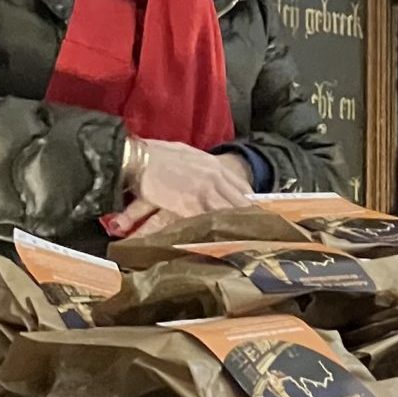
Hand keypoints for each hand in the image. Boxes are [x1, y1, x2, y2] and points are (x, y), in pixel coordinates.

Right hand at [103, 139, 253, 236]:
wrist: (138, 158)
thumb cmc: (155, 154)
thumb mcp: (184, 153)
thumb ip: (198, 164)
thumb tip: (201, 169)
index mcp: (213, 165)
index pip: (241, 186)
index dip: (248, 201)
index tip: (254, 212)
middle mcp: (214, 178)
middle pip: (239, 202)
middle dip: (249, 218)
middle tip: (259, 233)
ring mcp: (204, 192)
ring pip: (228, 213)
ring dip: (237, 228)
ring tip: (248, 242)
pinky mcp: (190, 206)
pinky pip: (208, 222)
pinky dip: (216, 233)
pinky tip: (223, 243)